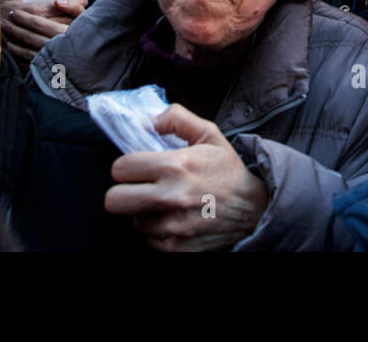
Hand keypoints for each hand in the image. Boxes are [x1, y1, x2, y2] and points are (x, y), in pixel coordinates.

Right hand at [0, 0, 86, 65]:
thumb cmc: (1, 12)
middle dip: (74, 16)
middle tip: (87, 10)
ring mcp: (28, 41)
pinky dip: (62, 45)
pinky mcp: (30, 53)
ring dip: (71, 30)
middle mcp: (26, 25)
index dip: (69, 2)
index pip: (52, 6)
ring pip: (56, 36)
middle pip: (57, 21)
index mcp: (23, 10)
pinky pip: (50, 50)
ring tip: (84, 22)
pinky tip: (72, 40)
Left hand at [105, 103, 269, 251]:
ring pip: (133, 220)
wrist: (254, 208)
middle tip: (138, 188)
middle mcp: (171, 198)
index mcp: (175, 166)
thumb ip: (175, 119)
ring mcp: (173, 227)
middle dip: (122, 192)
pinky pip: (149, 240)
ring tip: (165, 204)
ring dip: (144, 212)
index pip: (120, 168)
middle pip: (113, 200)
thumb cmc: (228, 170)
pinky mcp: (176, 248)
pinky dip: (159, 230)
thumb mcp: (209, 134)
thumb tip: (145, 120)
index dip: (126, 166)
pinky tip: (175, 219)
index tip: (137, 168)